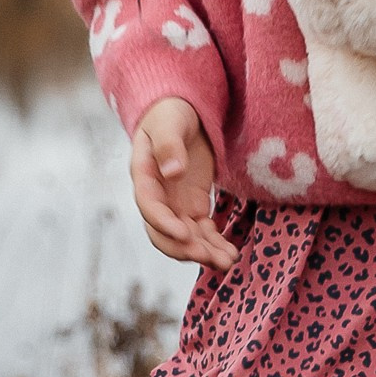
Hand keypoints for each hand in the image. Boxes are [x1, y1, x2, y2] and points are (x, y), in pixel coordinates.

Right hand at [129, 99, 238, 273]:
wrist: (181, 113)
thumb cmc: (170, 113)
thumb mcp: (169, 122)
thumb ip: (169, 145)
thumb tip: (172, 172)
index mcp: (144, 176)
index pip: (150, 207)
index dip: (164, 224)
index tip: (186, 235)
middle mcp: (157, 197)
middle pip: (164, 233)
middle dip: (186, 248)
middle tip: (210, 257)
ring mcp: (175, 205)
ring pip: (185, 239)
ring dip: (204, 253)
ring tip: (228, 263)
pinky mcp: (193, 207)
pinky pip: (201, 233)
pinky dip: (214, 244)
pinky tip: (231, 254)